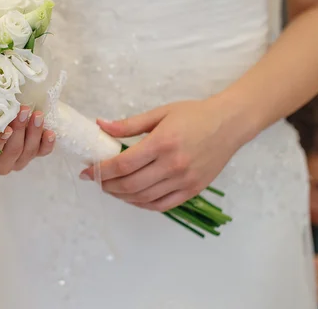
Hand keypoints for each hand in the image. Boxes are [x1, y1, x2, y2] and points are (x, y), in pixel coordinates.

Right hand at [0, 105, 54, 175]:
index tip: (6, 128)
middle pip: (11, 152)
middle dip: (19, 130)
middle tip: (23, 110)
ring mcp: (17, 161)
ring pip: (27, 152)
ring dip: (33, 133)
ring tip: (36, 115)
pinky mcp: (33, 154)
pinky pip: (42, 152)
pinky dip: (47, 143)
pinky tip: (50, 132)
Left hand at [80, 100, 245, 211]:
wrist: (230, 123)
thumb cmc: (194, 114)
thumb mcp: (160, 113)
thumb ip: (128, 124)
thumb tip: (101, 125)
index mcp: (162, 143)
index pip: (123, 164)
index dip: (101, 170)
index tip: (87, 171)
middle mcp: (172, 165)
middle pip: (130, 185)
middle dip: (107, 185)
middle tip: (96, 180)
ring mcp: (184, 181)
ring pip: (143, 198)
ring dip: (121, 196)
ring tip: (110, 188)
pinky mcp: (193, 190)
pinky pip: (162, 205)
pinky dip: (142, 204)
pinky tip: (132, 197)